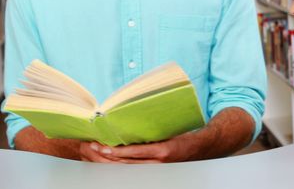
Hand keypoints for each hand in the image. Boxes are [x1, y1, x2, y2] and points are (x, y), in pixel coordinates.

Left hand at [80, 133, 197, 163]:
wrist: (200, 148)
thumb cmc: (186, 136)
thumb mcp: (171, 131)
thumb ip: (153, 131)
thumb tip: (133, 124)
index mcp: (162, 151)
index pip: (135, 153)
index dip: (117, 151)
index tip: (104, 147)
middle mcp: (158, 163)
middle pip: (127, 162)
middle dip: (108, 156)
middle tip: (93, 147)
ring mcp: (156, 168)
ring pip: (127, 167)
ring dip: (110, 159)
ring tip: (96, 151)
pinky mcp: (155, 169)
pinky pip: (134, 167)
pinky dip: (120, 161)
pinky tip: (110, 156)